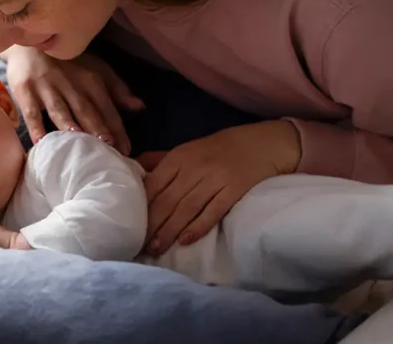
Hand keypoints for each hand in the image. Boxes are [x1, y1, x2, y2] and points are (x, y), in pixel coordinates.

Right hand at [5, 46, 143, 154]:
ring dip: (70, 126)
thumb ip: (117, 90)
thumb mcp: (96, 69)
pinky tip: (41, 142)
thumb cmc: (68, 62)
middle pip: (86, 111)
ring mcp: (47, 88)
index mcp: (91, 80)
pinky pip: (31, 112)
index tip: (126, 151)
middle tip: (108, 151)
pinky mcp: (25, 91)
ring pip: (61, 110)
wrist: (30, 45)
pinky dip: (35, 127)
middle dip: (98, 130)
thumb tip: (139, 107)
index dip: (117, 129)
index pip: (107, 108)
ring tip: (79, 145)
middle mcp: (72, 84)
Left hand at [143, 120, 301, 255]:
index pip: (153, 185)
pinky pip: (213, 210)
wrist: (262, 143)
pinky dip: (199, 226)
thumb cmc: (218, 150)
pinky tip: (186, 240)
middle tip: (140, 246)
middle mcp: (194, 167)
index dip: (140, 208)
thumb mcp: (187, 149)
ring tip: (158, 248)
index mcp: (178, 157)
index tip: (130, 228)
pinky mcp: (234, 188)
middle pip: (167, 200)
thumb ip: (160, 161)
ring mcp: (215, 178)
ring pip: (187, 208)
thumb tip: (132, 171)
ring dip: (170, 230)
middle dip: (152, 225)